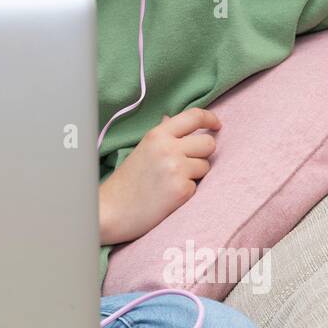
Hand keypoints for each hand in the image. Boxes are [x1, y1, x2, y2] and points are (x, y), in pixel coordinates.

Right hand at [99, 108, 220, 245]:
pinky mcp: (181, 190)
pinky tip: (168, 196)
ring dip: (194, 174)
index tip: (217, 126)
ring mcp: (176, 169)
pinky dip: (186, 192)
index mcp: (157, 135)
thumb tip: (170, 118)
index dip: (210, 119)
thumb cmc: (125, 182)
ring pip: (206, 166)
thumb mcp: (141, 149)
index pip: (194, 116)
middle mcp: (168, 148)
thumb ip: (161, 134)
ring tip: (171, 182)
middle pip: (208, 143)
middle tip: (187, 164)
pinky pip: (198, 186)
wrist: (110, 211)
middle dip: (202, 154)